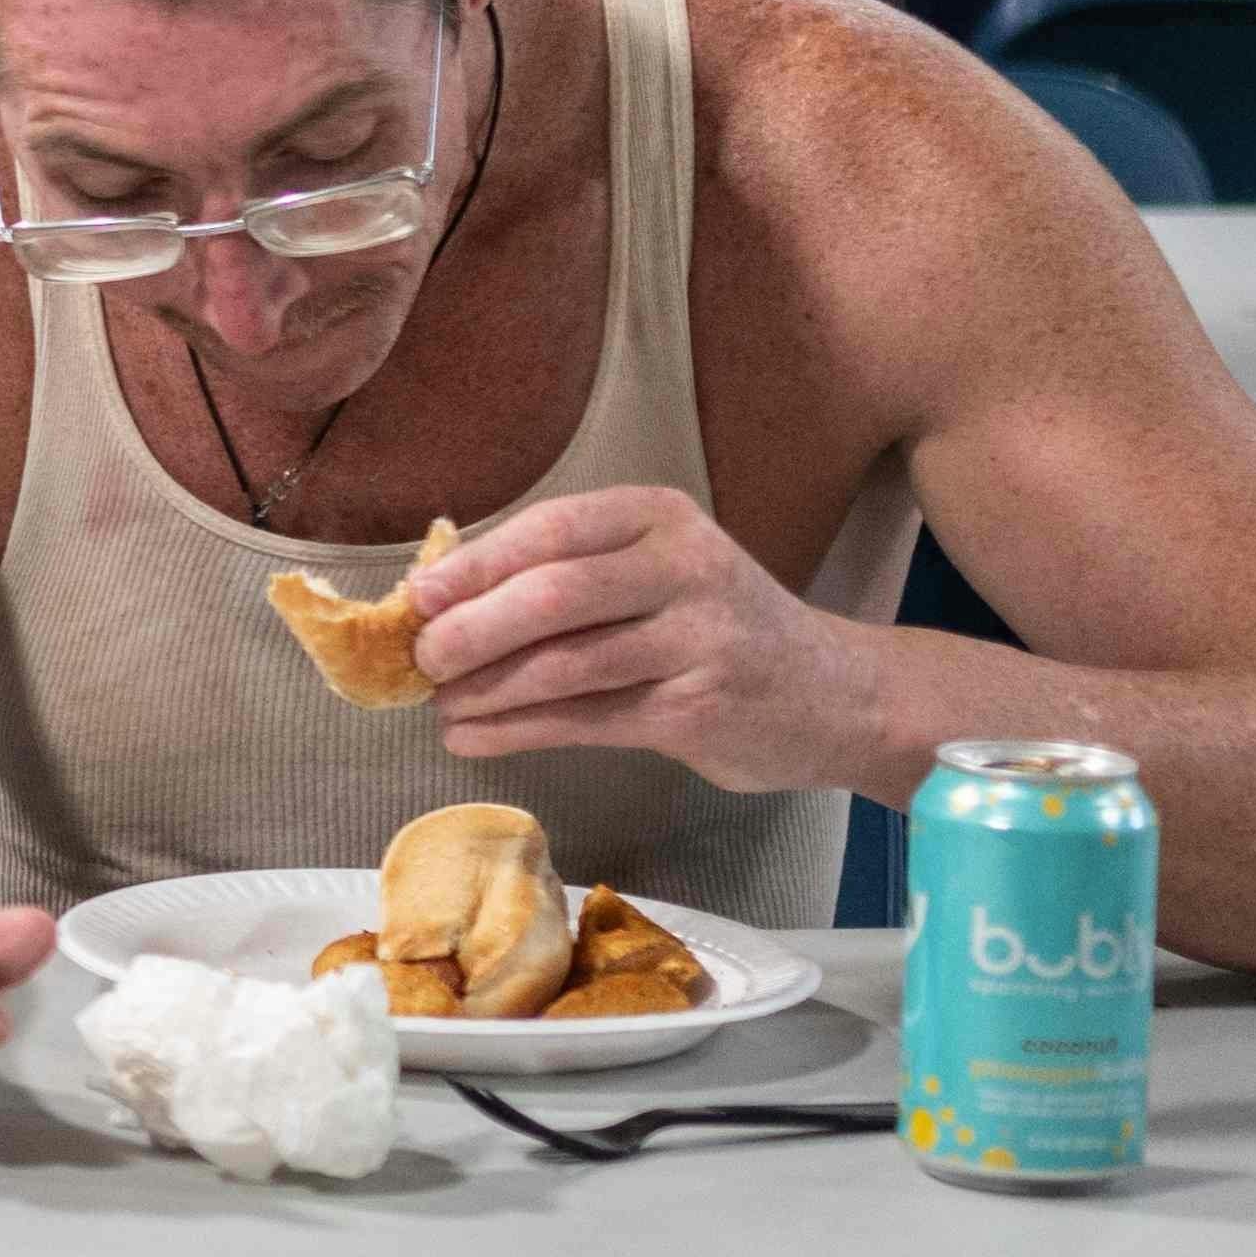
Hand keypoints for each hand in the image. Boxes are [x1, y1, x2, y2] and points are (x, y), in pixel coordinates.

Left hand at [410, 490, 878, 787]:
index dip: (472, 566)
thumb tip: (438, 597)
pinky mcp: (698, 709)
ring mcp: (699, 640)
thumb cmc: (717, 628)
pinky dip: (518, 731)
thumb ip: (567, 574)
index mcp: (659, 518)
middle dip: (471, 631)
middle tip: (420, 660)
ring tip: (438, 707)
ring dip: (486, 690)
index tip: (416, 597)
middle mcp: (686, 568)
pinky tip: (475, 739)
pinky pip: (586, 720)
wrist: (838, 696)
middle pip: (552, 595)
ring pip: (565, 664)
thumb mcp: (657, 572)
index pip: (549, 531)